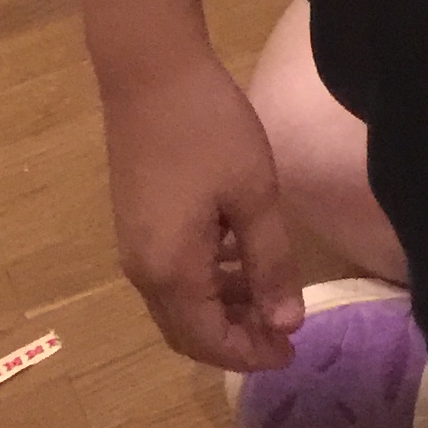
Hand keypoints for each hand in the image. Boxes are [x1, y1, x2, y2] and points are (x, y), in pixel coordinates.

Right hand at [100, 51, 305, 370]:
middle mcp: (143, 271)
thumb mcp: (254, 195)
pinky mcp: (137, 221)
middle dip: (235, 338)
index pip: (209, 341)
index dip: (250, 355)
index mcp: (170, 272)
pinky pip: (172, 272)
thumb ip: (271, 264)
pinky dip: (206, 279)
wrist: (150, 72)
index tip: (292, 353)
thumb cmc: (209, 130)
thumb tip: (286, 325)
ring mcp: (135, 245)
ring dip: (222, 307)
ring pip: (179, 302)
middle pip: (188, 330)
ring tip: (271, 294)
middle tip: (283, 333)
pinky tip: (239, 254)